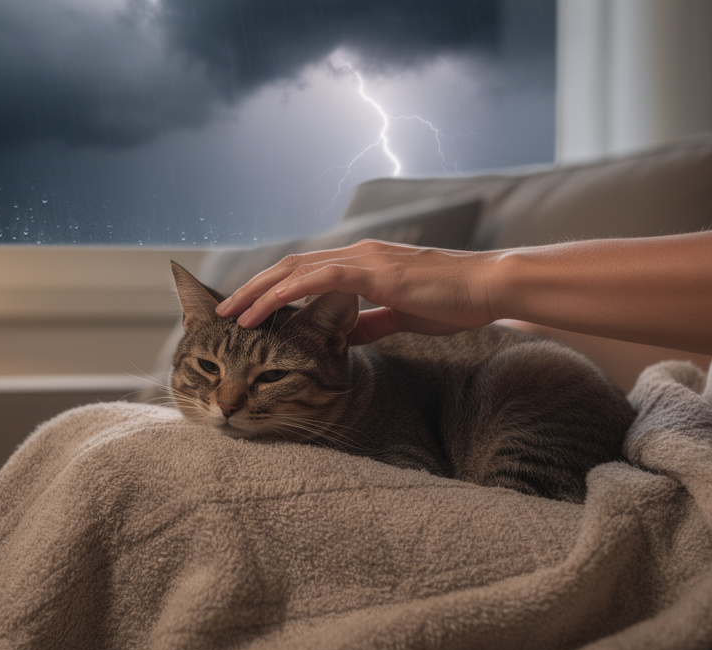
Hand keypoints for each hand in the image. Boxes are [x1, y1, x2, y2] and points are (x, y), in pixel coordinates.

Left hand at [215, 239, 496, 343]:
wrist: (488, 287)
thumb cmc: (455, 302)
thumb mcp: (404, 315)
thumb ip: (373, 321)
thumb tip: (347, 333)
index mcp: (363, 264)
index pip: (306, 274)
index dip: (274, 291)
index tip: (248, 313)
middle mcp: (356, 255)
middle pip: (290, 268)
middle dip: (253, 290)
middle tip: (223, 312)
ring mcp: (362, 259)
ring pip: (294, 271)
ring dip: (257, 292)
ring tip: (230, 315)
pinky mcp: (371, 271)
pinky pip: (316, 279)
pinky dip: (283, 294)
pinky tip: (262, 312)